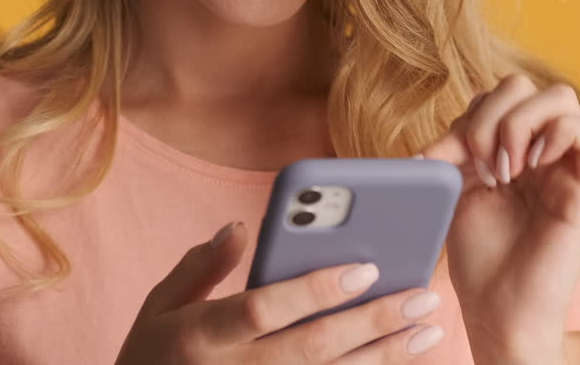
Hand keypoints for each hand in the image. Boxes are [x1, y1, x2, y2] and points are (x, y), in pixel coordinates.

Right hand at [115, 221, 446, 363]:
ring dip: (385, 356)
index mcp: (200, 336)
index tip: (364, 266)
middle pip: (313, 348)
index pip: (264, 310)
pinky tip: (401, 359)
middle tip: (421, 294)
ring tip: (427, 328)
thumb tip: (242, 227)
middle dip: (373, 321)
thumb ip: (200, 266)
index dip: (314, 290)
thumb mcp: (159, 308)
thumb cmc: (152, 358)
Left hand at [417, 74, 579, 364]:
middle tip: (479, 164)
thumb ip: (457, 147)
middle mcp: (542, 150)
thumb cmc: (479, 256)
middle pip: (525, 85)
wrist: (496, 308)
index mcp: (511, 146)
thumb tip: (448, 128)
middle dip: (490, 115)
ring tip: (504, 170)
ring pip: (562, 97)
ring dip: (520, 123)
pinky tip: (532, 167)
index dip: (465, 116)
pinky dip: (560, 134)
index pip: (496, 94)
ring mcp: (569, 166)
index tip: (441, 160)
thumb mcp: (456, 187)